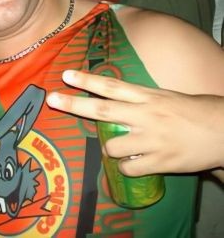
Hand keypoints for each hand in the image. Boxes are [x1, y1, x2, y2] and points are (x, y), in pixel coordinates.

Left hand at [46, 70, 223, 175]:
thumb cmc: (193, 111)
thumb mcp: (163, 96)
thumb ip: (137, 99)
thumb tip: (109, 98)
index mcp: (147, 97)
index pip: (111, 86)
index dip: (87, 80)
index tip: (66, 75)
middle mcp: (146, 115)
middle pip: (102, 110)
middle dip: (74, 105)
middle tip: (52, 99)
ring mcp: (152, 140)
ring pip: (112, 146)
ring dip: (110, 148)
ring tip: (123, 146)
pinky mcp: (160, 162)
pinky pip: (129, 168)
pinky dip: (126, 167)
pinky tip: (135, 162)